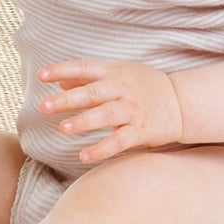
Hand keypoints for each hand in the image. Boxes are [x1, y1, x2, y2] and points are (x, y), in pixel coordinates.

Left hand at [36, 59, 183, 162]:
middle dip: (68, 100)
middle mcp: (122, 89)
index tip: (41, 75)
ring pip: (106, 115)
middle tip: (45, 107)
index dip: (62, 70)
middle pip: (93, 93)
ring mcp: (133, 110)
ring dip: (84, 122)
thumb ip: (88, 78)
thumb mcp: (117, 74)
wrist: (182, 101)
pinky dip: (102, 149)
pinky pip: (120, 141)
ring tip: (63, 129)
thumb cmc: (142, 85)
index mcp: (113, 72)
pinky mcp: (142, 130)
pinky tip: (84, 156)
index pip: (84, 67)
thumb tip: (59, 81)